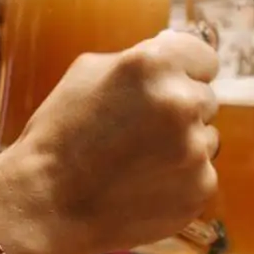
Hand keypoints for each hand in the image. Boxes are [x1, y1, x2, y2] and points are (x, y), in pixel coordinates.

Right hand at [14, 30, 219, 253]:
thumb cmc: (60, 134)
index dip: (187, 72)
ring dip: (184, 146)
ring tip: (137, 161)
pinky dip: (181, 181)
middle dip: (180, 112)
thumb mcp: (87, 73)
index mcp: (153, 64)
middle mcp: (181, 101)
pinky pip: (202, 174)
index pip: (204, 58)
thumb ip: (140, 58)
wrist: (47, 204)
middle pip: (205, 99)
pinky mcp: (201, 187)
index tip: (175, 84)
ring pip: (207, 138)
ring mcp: (195, 148)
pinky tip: (143, 185)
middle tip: (139, 131)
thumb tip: (174, 49)